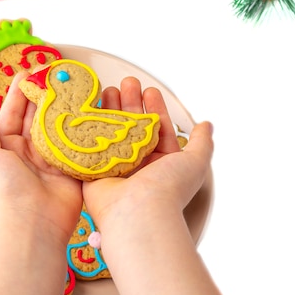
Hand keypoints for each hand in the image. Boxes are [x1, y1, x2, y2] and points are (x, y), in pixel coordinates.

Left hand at [0, 71, 81, 243]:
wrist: (33, 223)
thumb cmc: (6, 191)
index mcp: (6, 146)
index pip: (13, 113)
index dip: (19, 92)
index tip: (28, 71)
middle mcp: (28, 151)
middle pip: (37, 116)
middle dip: (45, 94)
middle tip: (56, 73)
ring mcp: (51, 159)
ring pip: (59, 127)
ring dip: (64, 107)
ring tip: (74, 86)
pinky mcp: (71, 168)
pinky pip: (76, 144)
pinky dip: (81, 129)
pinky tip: (88, 111)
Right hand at [81, 76, 221, 294]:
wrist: (138, 211)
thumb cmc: (168, 188)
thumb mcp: (195, 162)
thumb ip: (201, 142)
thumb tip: (207, 125)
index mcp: (160, 161)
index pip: (157, 128)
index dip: (154, 108)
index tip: (149, 91)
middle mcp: (137, 163)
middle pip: (132, 125)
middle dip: (130, 103)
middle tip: (127, 83)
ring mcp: (114, 166)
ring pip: (111, 131)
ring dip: (110, 110)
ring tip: (108, 89)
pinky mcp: (93, 169)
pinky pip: (90, 145)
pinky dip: (88, 128)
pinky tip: (86, 111)